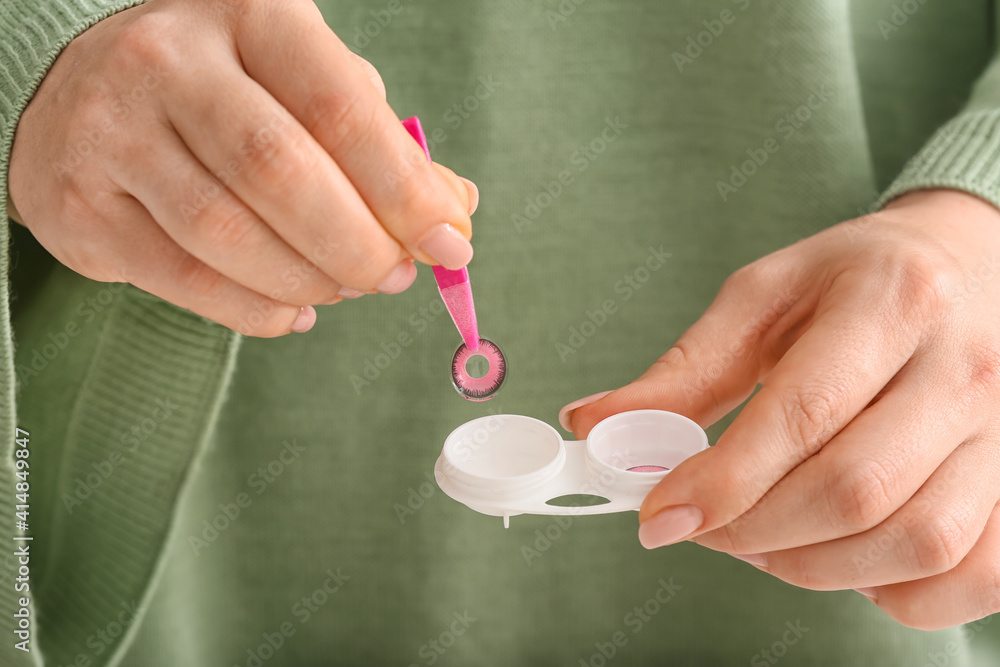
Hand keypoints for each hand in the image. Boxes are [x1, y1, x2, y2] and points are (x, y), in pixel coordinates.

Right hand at [9, 0, 476, 336]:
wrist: (83, 99)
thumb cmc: (228, 94)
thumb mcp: (306, 88)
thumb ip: (381, 144)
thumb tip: (454, 210)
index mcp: (249, 14)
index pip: (340, 107)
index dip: (404, 188)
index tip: (450, 242)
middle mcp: (168, 60)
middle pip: (282, 173)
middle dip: (358, 245)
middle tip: (392, 276)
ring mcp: (112, 132)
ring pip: (229, 235)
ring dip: (310, 281)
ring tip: (342, 288)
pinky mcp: (81, 208)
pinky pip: (187, 281)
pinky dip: (257, 310)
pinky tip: (291, 309)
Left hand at [562, 189, 999, 629]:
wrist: (970, 266)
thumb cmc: (855, 280)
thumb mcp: (763, 298)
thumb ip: (683, 370)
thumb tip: (591, 426)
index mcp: (890, 302)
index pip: (801, 415)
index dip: (721, 482)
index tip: (658, 517)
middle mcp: (965, 369)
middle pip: (853, 490)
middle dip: (753, 530)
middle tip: (703, 523)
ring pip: (914, 543)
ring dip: (812, 565)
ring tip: (761, 537)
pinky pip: (970, 578)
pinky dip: (897, 593)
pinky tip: (843, 559)